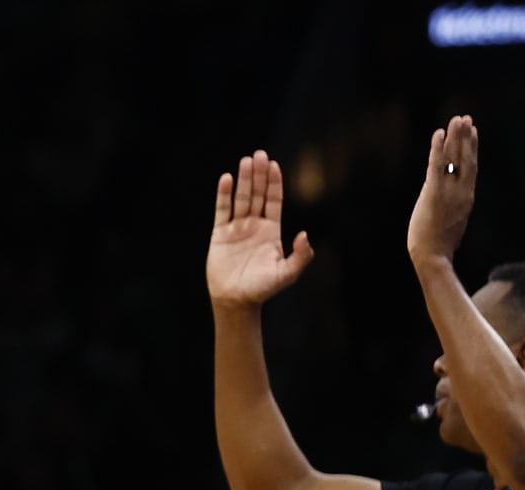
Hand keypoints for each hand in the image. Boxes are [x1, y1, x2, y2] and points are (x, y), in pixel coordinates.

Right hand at [206, 149, 313, 309]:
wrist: (236, 300)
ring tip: (245, 161)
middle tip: (259, 154)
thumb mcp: (288, 274)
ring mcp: (236, 228)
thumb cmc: (263, 289)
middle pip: (257, 194)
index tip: (273, 165)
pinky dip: (224, 195)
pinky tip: (227, 179)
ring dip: (243, 180)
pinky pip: (222, 210)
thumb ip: (300, 256)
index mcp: (271, 231)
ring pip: (241, 198)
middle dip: (258, 174)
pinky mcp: (220, 234)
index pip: (273, 200)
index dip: (274, 183)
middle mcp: (254, 225)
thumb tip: (304, 235)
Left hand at [406, 115, 478, 264]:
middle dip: (466, 137)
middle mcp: (462, 191)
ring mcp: (449, 192)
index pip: (471, 167)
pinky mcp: (434, 193)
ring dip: (455, 137)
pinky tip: (438, 133)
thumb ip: (452, 207)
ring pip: (454, 158)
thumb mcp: (451, 222)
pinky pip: (436, 166)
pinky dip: (437, 148)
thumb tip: (449, 202)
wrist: (433, 257)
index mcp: (467, 197)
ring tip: (457, 119)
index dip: (472, 148)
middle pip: (466, 158)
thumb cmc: (439, 246)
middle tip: (466, 118)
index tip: (474, 132)